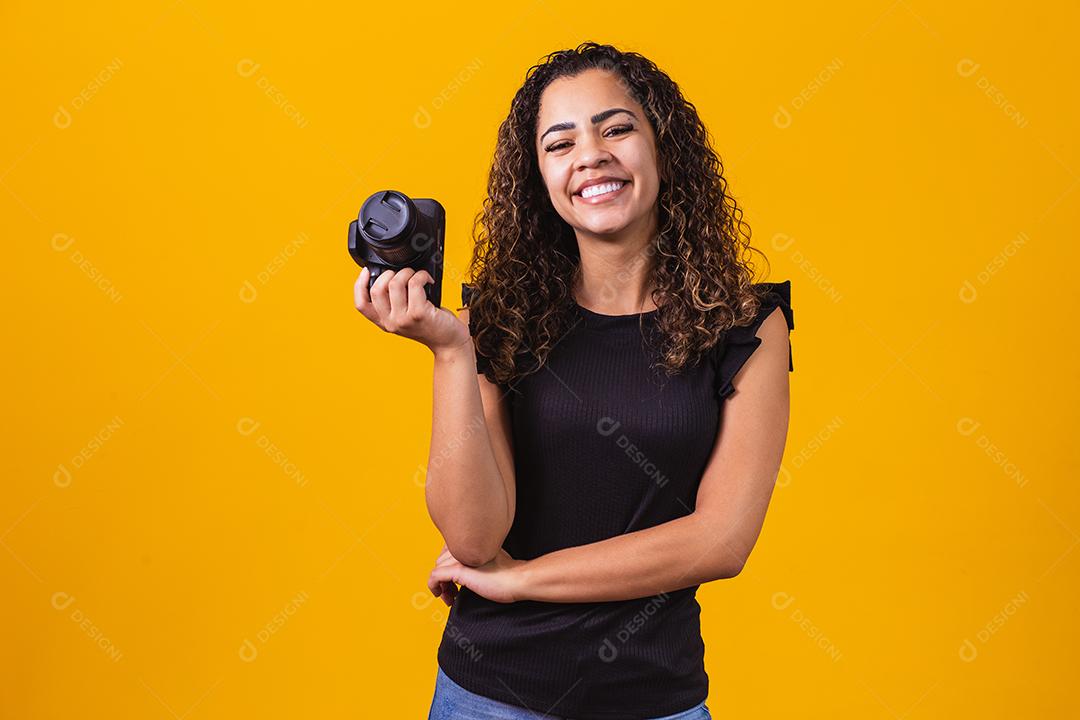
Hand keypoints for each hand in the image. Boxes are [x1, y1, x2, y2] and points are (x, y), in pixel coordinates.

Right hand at [354, 267, 470, 354]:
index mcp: (384, 322)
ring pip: (394, 283)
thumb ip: (394, 302)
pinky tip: (428, 280)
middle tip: (405, 275)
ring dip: (407, 272)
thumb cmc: (431, 325)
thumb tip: (390, 274)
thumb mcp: (406, 316)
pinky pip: (414, 283)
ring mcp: (403, 319)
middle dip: (390, 273)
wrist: (449, 342)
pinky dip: (422, 275)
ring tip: (417, 277)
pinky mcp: (418, 314)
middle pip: (377, 289)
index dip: (359, 285)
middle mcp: (391, 323)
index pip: (361, 304)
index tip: (367, 271)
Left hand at [427, 545, 527, 604]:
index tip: (452, 580)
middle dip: (443, 577)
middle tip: (451, 592)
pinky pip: (435, 576)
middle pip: (441, 560)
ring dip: (440, 584)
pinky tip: (440, 594)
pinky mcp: (458, 570)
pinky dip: (433, 586)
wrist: (516, 579)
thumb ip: (477, 559)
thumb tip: (468, 570)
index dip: (448, 565)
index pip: (448, 551)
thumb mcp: (488, 560)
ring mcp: (460, 558)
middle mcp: (464, 547)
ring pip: (437, 568)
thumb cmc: (507, 574)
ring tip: (449, 596)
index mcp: (472, 542)